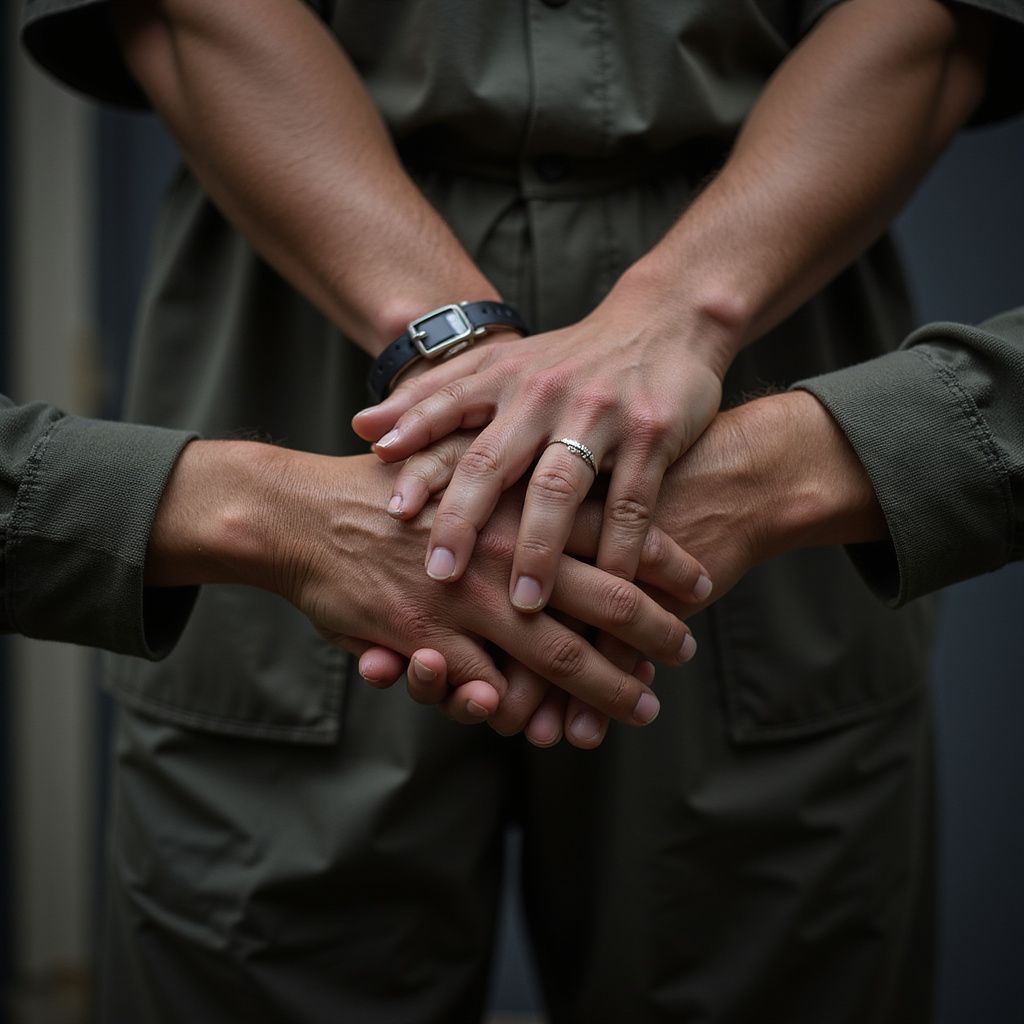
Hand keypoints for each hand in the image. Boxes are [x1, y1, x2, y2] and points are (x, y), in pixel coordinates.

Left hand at [406, 390, 886, 741]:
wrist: (665, 322)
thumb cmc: (571, 361)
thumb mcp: (501, 365)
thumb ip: (434, 396)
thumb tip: (361, 426)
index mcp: (501, 379)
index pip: (445, 418)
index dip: (417, 463)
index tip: (392, 512)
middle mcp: (541, 393)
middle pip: (492, 461)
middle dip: (463, 519)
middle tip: (438, 575)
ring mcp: (598, 414)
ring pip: (559, 488)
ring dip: (539, 548)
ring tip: (524, 604)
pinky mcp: (651, 434)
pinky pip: (631, 503)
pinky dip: (619, 551)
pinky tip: (609, 591)